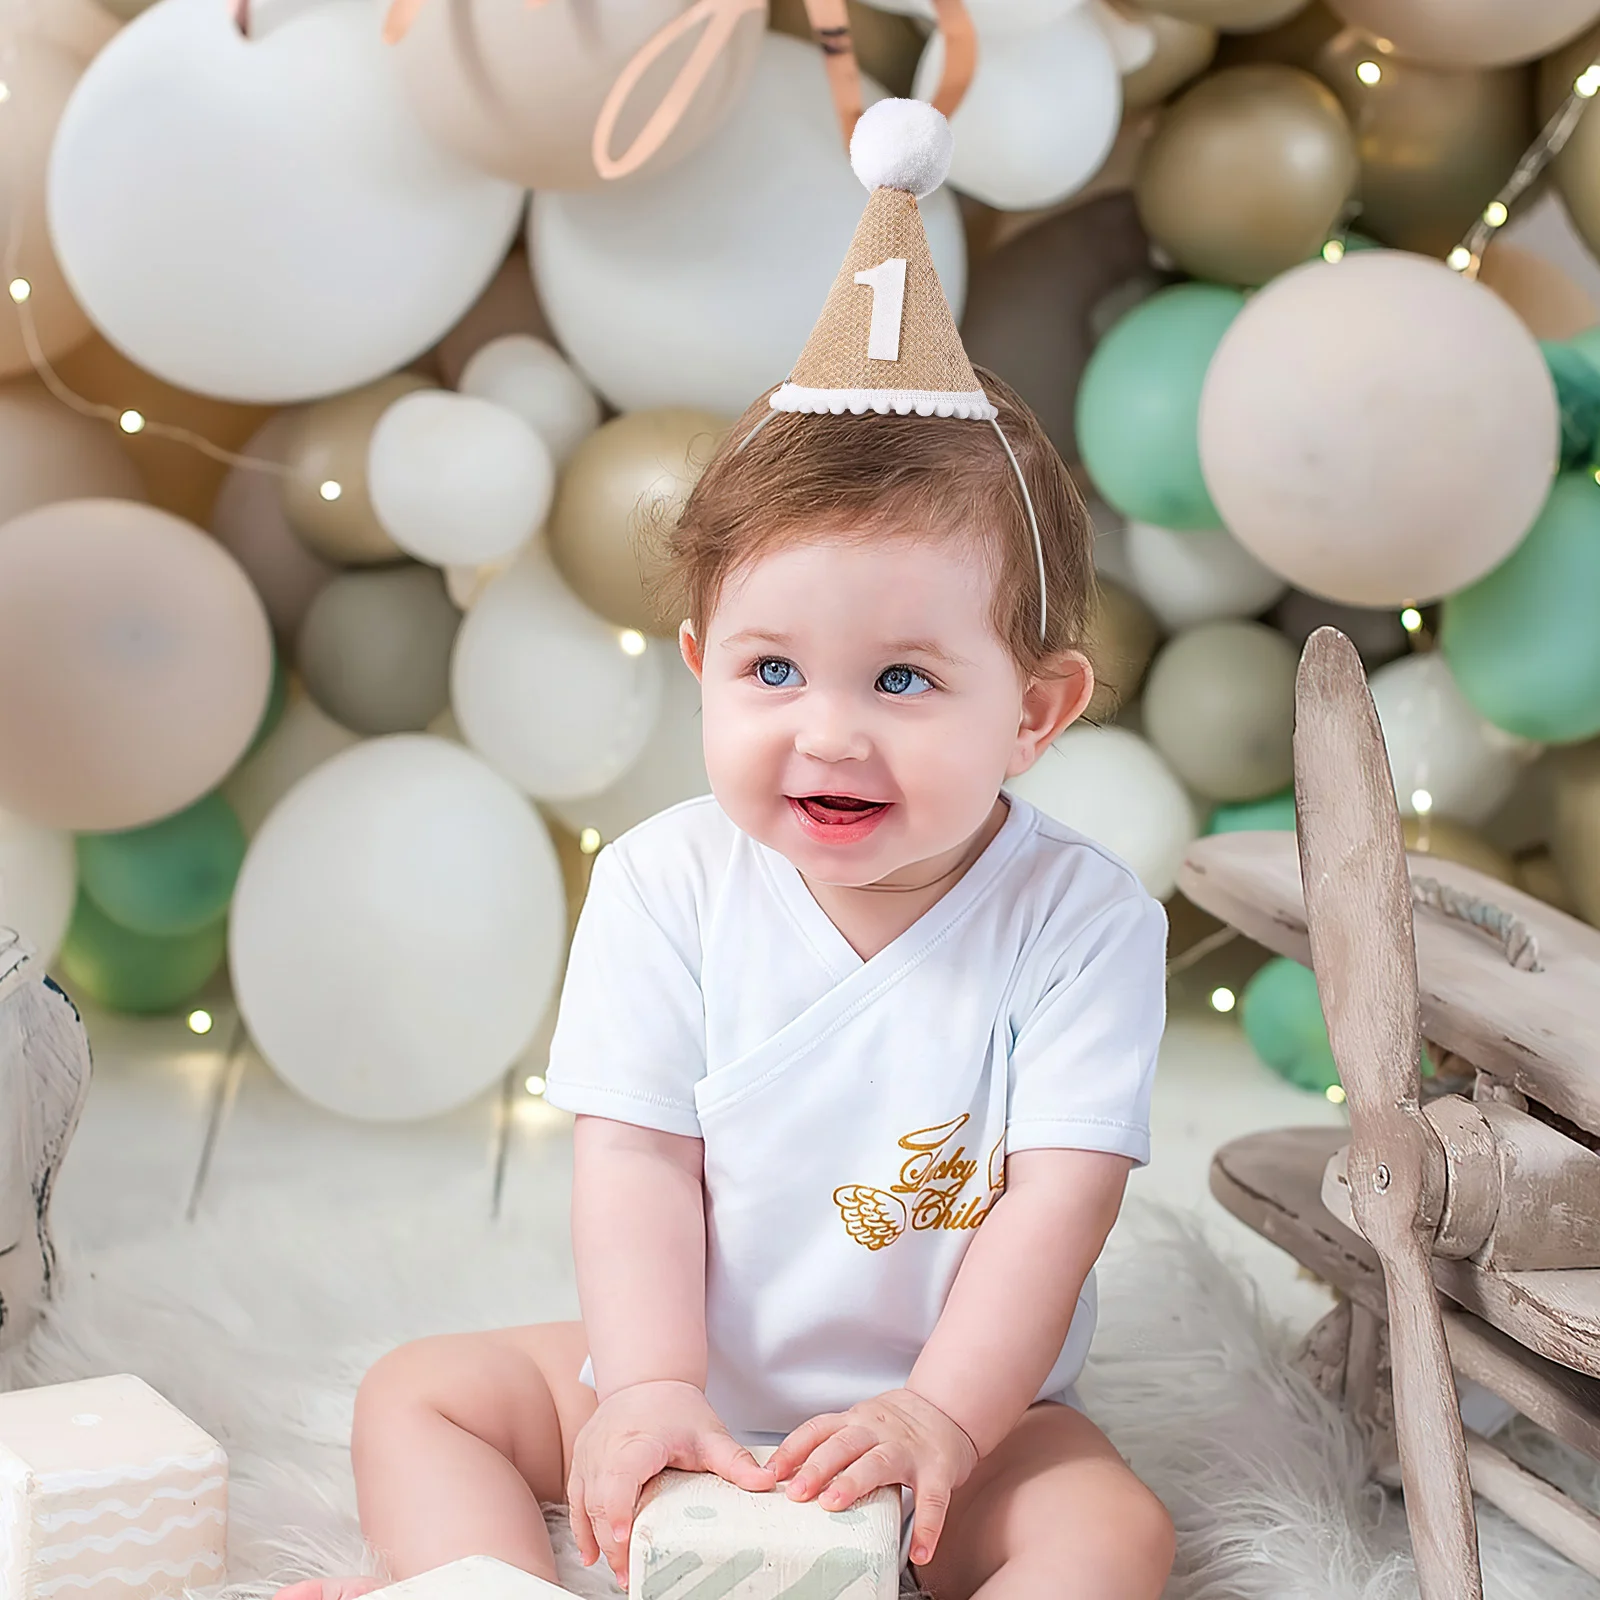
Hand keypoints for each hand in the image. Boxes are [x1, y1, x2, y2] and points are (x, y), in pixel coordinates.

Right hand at [566, 1379, 774, 1588]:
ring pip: (582, 1502)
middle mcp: (606, 1446)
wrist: (647, 1380)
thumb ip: (735, 1460)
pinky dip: (581, 1527)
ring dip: (595, 1538)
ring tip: (618, 1571)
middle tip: (630, 1575)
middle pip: (599, 1499)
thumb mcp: (709, 1434)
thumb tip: (765, 1483)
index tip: (623, 1538)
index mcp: (637, 1439)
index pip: (620, 1475)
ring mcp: (589, 1453)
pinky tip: (592, 1553)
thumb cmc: (676, 1408)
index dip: (617, 1508)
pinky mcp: (581, 1461)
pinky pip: (574, 1497)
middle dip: (612, 1541)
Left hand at [768, 1388, 979, 1567]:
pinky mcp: (938, 1469)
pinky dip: (927, 1526)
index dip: (794, 1449)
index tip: (772, 1472)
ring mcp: (909, 1449)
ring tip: (835, 1506)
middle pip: (844, 1443)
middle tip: (798, 1493)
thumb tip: (788, 1481)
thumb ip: (831, 1447)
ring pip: (879, 1462)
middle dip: (818, 1467)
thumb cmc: (895, 1428)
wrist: (944, 1411)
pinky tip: (919, 1551)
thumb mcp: (859, 1426)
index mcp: (856, 1422)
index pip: (819, 1429)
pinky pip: (932, 1499)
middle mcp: (878, 1430)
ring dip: (855, 1483)